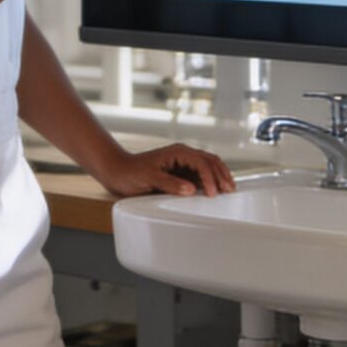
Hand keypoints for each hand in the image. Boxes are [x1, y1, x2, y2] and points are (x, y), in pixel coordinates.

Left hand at [95, 143, 238, 197]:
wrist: (116, 171)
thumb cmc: (129, 173)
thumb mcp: (148, 178)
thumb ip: (169, 184)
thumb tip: (191, 189)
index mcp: (178, 152)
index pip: (201, 163)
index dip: (210, 178)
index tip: (212, 194)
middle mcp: (182, 155)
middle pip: (210, 161)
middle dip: (222, 174)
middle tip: (230, 190)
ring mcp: (182, 163)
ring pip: (208, 166)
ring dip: (219, 176)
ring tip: (228, 189)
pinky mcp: (180, 173)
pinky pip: (200, 175)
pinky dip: (210, 181)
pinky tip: (215, 190)